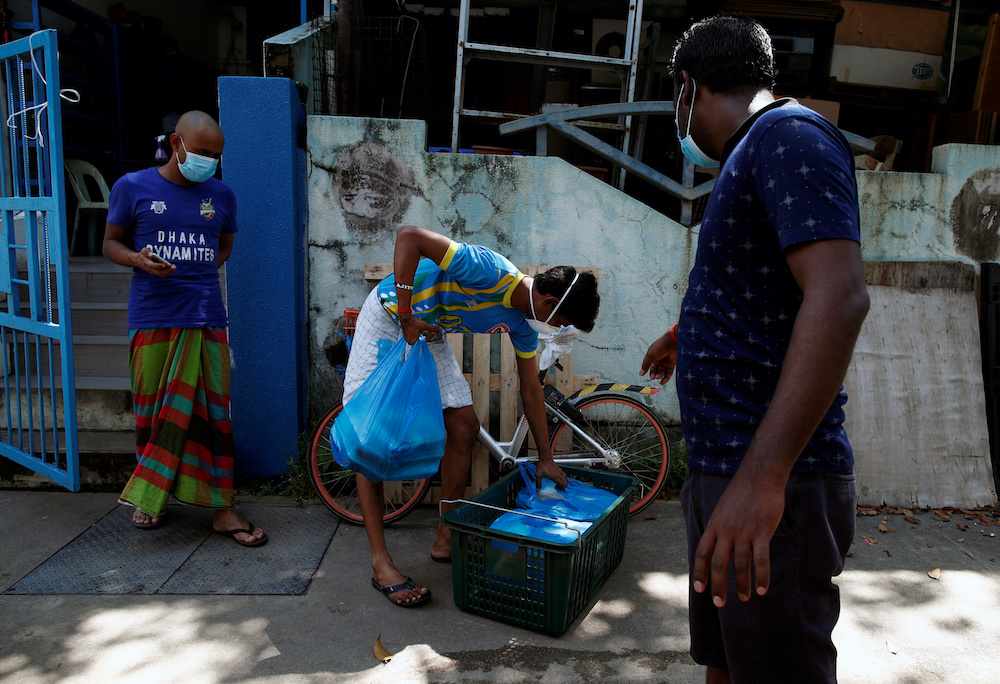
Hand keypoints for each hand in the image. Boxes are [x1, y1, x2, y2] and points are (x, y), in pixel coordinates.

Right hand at [136, 248, 175, 277]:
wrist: (139, 261)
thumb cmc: (144, 254)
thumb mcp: (143, 251)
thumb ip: (146, 251)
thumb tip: (151, 254)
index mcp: (146, 263)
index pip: (152, 266)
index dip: (158, 265)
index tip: (165, 264)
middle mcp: (149, 269)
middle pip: (158, 272)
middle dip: (167, 270)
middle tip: (174, 266)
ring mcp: (153, 272)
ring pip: (161, 275)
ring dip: (169, 272)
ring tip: (174, 267)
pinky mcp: (156, 273)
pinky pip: (163, 275)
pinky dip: (168, 273)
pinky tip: (172, 268)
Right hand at [398, 312, 441, 344]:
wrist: (405, 317)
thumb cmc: (414, 323)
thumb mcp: (425, 325)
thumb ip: (433, 328)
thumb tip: (441, 330)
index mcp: (414, 342)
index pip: (425, 340)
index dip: (431, 335)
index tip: (433, 330)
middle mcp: (410, 341)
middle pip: (422, 339)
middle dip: (427, 333)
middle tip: (430, 329)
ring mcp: (408, 338)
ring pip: (418, 336)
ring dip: (423, 332)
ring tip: (425, 327)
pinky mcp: (406, 334)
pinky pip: (414, 334)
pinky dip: (418, 331)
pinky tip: (420, 327)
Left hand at [535, 459, 567, 491]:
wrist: (545, 459)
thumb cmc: (542, 466)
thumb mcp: (538, 476)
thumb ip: (538, 484)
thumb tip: (537, 490)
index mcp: (555, 477)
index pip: (562, 484)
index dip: (562, 489)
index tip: (561, 491)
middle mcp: (559, 474)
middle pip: (565, 482)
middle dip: (563, 486)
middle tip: (559, 488)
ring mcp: (560, 471)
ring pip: (565, 478)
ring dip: (564, 482)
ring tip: (559, 485)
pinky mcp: (559, 469)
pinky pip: (564, 475)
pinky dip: (564, 478)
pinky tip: (560, 479)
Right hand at [639, 331, 676, 384]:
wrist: (672, 342)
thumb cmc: (660, 347)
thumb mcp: (650, 356)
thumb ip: (645, 365)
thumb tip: (640, 374)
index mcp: (653, 356)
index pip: (649, 366)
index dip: (648, 371)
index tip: (648, 376)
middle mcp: (659, 360)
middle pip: (656, 370)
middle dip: (654, 374)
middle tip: (653, 377)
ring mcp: (666, 362)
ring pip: (662, 372)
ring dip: (660, 375)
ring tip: (658, 377)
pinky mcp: (672, 364)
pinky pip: (669, 373)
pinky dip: (666, 378)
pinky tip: (663, 382)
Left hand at [691, 469, 785, 606]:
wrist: (760, 476)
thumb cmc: (742, 493)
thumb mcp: (723, 510)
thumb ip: (720, 529)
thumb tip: (719, 548)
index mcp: (714, 525)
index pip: (702, 553)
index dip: (699, 572)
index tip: (699, 589)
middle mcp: (726, 530)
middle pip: (717, 564)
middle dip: (718, 586)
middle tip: (719, 604)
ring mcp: (744, 531)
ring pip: (739, 565)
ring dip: (742, 585)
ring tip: (745, 597)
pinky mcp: (761, 531)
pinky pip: (760, 559)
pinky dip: (761, 576)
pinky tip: (762, 589)